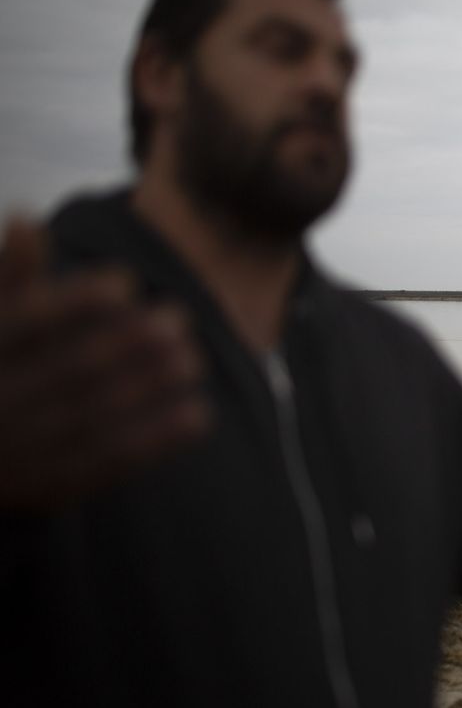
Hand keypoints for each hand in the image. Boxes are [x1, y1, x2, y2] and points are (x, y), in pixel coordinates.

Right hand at [0, 216, 209, 510]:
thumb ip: (13, 275)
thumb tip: (27, 216)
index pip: (24, 326)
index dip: (73, 303)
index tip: (123, 283)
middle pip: (67, 371)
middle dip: (126, 344)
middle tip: (177, 321)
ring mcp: (18, 454)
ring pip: (92, 418)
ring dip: (150, 388)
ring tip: (193, 359)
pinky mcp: (51, 490)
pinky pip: (107, 465)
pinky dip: (157, 440)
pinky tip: (198, 414)